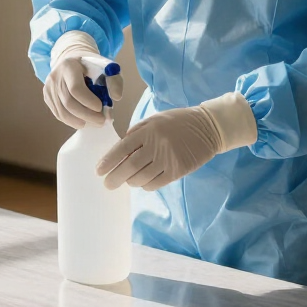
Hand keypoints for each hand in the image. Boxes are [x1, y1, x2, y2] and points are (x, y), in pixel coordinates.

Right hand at [44, 32, 123, 129]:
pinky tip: (83, 120)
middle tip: (101, 121)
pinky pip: (58, 114)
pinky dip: (71, 121)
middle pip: (69, 103)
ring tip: (94, 122)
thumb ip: (114, 80)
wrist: (74, 62)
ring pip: (62, 112)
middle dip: (87, 115)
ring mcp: (48, 87)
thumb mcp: (107, 67)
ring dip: (79, 121)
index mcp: (69, 65)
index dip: (88, 101)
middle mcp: (55, 76)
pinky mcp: (47, 97)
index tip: (101, 107)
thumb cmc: (92, 66)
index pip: (76, 88)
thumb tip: (116, 97)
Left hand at [96, 106, 222, 190]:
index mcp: (148, 130)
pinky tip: (144, 181)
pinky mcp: (178, 170)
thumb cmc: (176, 123)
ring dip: (131, 181)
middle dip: (115, 178)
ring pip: (141, 178)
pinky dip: (145, 185)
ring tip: (128, 180)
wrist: (207, 127)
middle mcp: (156, 144)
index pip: (122, 148)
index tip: (99, 171)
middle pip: (129, 167)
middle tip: (108, 184)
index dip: (108, 161)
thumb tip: (118, 151)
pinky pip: (155, 183)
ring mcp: (168, 159)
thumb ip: (136, 133)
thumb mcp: (154, 121)